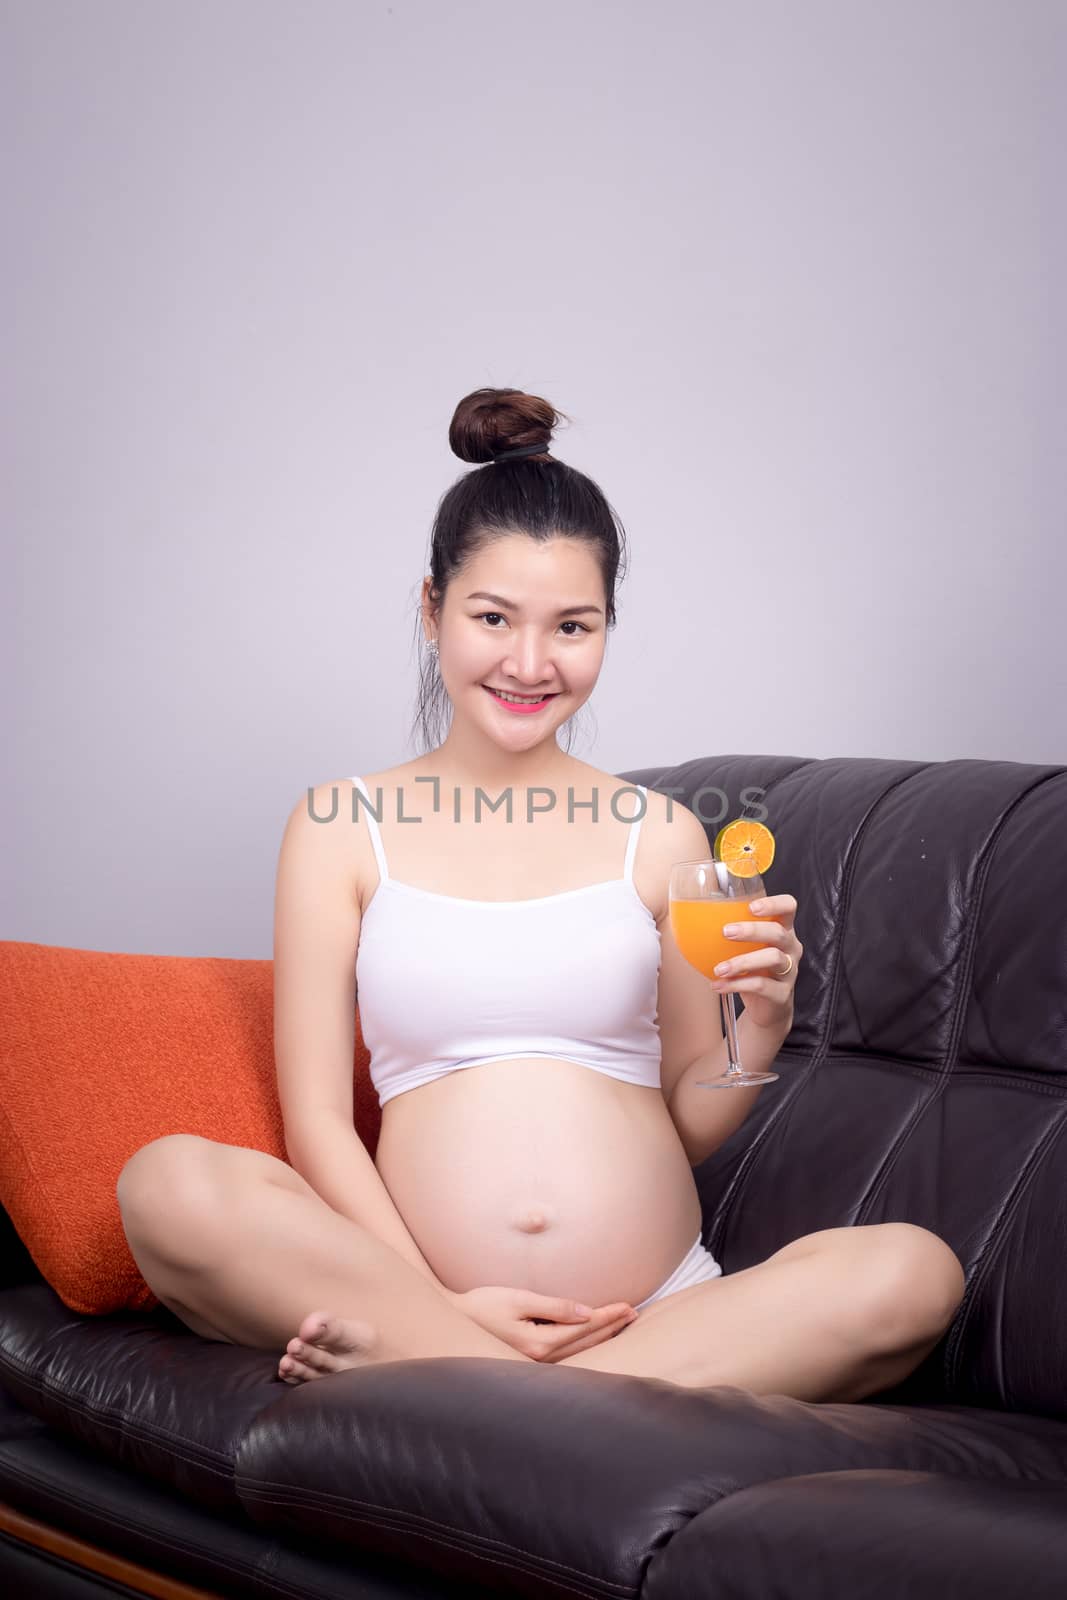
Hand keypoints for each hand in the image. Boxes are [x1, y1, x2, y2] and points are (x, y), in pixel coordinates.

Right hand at [445, 1285, 637, 1360]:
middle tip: (634, 1312)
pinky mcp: (529, 1360)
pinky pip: (566, 1353)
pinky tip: (593, 1336)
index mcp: (538, 1344)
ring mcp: (534, 1363)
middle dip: (610, 1326)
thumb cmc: (482, 1305)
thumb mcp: (518, 1299)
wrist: (452, 1321)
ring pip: (578, 1350)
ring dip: (601, 1336)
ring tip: (621, 1323)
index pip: (583, 1329)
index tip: (628, 1306)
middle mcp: (539, 1360)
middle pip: (585, 1342)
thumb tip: (586, 1312)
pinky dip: (584, 1342)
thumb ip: (554, 1306)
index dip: (607, 1316)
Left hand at [709, 893, 802, 1031]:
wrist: (765, 1007)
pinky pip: (761, 986)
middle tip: (726, 932)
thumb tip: (688, 918)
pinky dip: (737, 984)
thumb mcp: (745, 947)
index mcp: (782, 929)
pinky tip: (719, 985)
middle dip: (752, 930)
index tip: (751, 906)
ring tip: (719, 969)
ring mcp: (789, 971)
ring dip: (742, 962)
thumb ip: (729, 931)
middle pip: (778, 932)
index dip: (773, 903)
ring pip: (773, 958)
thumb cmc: (752, 969)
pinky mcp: (782, 993)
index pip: (788, 907)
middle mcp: (790, 947)